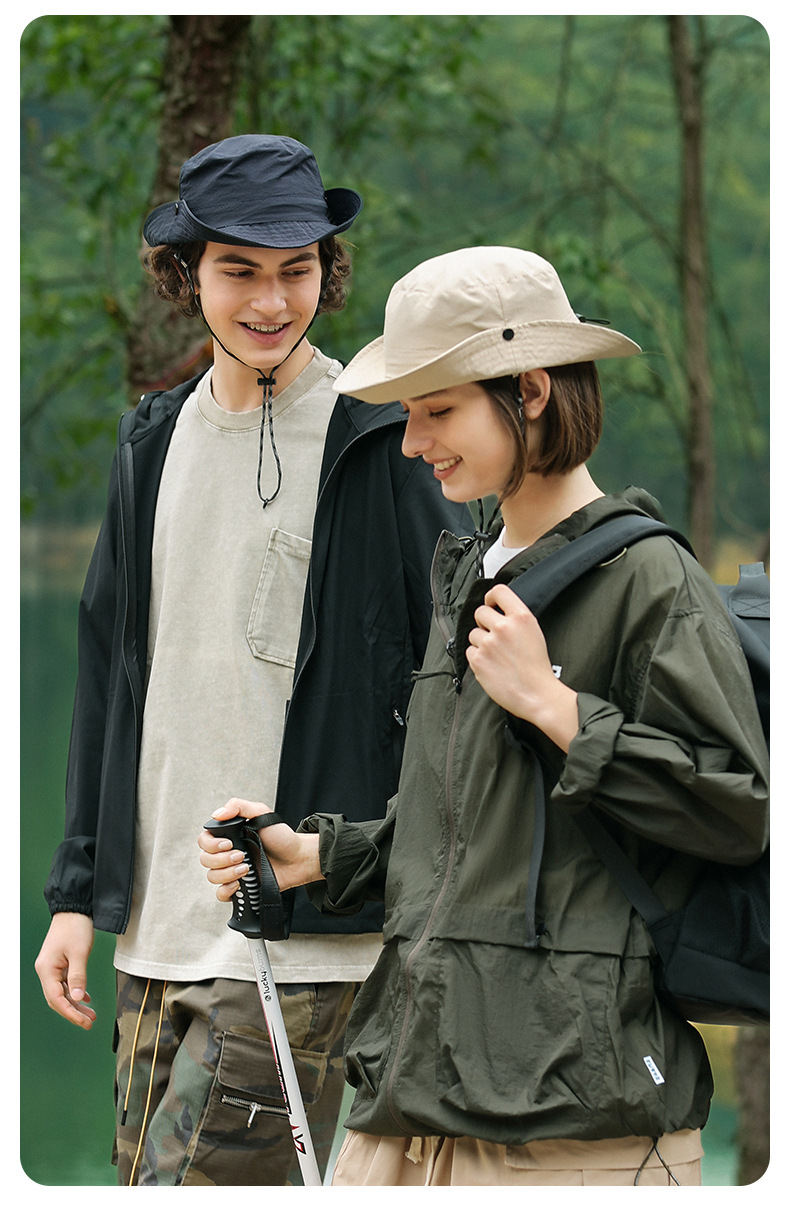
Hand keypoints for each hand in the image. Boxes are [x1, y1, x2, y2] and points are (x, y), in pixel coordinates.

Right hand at [34, 912, 96, 1029]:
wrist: (74, 908)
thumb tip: (76, 999)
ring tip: (91, 1014)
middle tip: (90, 1022)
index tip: (84, 1023)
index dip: (70, 1013)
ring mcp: (52, 967)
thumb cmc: (75, 927)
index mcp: (47, 969)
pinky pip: (65, 983)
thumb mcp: (79, 952)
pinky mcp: (59, 963)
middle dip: (73, 1012)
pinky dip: (75, 992)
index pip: (56, 999)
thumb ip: (78, 977)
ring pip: (62, 992)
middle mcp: (46, 970)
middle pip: (57, 999)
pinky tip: (85, 998)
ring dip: (75, 1003)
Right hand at [197, 798, 322, 901]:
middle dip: (222, 859)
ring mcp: (232, 871)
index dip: (211, 844)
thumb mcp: (262, 813)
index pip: (204, 840)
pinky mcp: (240, 888)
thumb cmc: (282, 836)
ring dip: (227, 873)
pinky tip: (239, 884)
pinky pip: (220, 894)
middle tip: (242, 855)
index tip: (229, 843)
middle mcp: (227, 853)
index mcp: (229, 836)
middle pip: (205, 860)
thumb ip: (238, 806)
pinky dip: (226, 890)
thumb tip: (217, 814)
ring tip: (247, 868)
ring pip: (212, 877)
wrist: (298, 859)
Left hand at [466, 583, 578, 750]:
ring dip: (481, 642)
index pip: (499, 591)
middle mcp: (503, 627)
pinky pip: (470, 651)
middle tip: (494, 635)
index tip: (491, 604)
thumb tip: (499, 611)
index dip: (491, 597)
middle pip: (480, 612)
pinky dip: (477, 657)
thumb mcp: (534, 633)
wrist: (536, 694)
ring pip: (473, 633)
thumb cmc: (537, 668)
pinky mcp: (478, 659)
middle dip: (485, 622)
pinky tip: (492, 665)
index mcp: (521, 617)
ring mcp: (488, 643)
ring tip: (496, 655)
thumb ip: (516, 619)